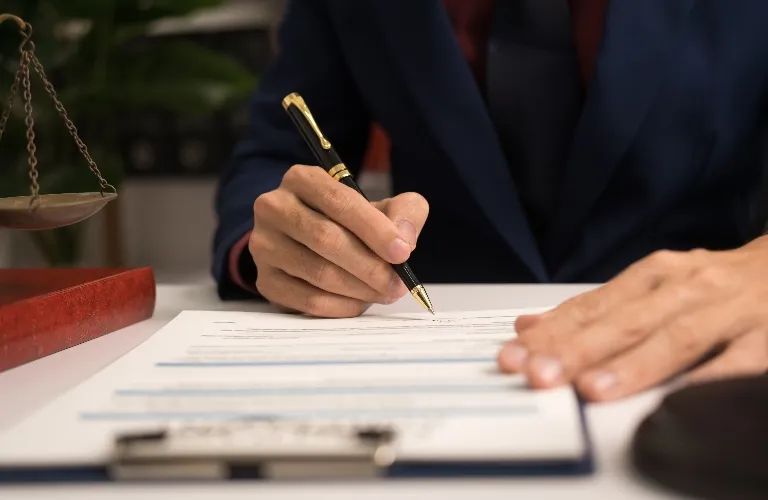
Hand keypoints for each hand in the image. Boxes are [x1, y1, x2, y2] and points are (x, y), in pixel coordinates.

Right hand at [249, 164, 428, 317]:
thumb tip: (404, 240)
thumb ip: (404, 213)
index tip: (402, 253)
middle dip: (370, 265)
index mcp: (302, 179)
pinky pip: (307, 299)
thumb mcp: (383, 207)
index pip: (340, 202)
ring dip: (359, 289)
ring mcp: (264, 245)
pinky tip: (360, 303)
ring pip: (318, 272)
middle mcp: (274, 207)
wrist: (314, 246)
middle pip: (326, 238)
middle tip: (397, 283)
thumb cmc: (351, 224)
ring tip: (383, 293)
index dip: (375, 229)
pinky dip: (341, 306)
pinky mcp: (265, 280)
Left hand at [497, 241, 767, 401]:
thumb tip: (529, 325)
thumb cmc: (714, 284)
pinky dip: (709, 378)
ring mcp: (728, 310)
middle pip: (624, 321)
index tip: (515, 353)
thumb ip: (596, 308)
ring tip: (592, 388)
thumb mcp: (653, 285)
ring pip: (674, 337)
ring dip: (631, 364)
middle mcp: (685, 287)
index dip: (552, 332)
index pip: (593, 307)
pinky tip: (680, 399)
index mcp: (654, 276)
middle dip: (577, 349)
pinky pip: (738, 360)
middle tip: (539, 373)